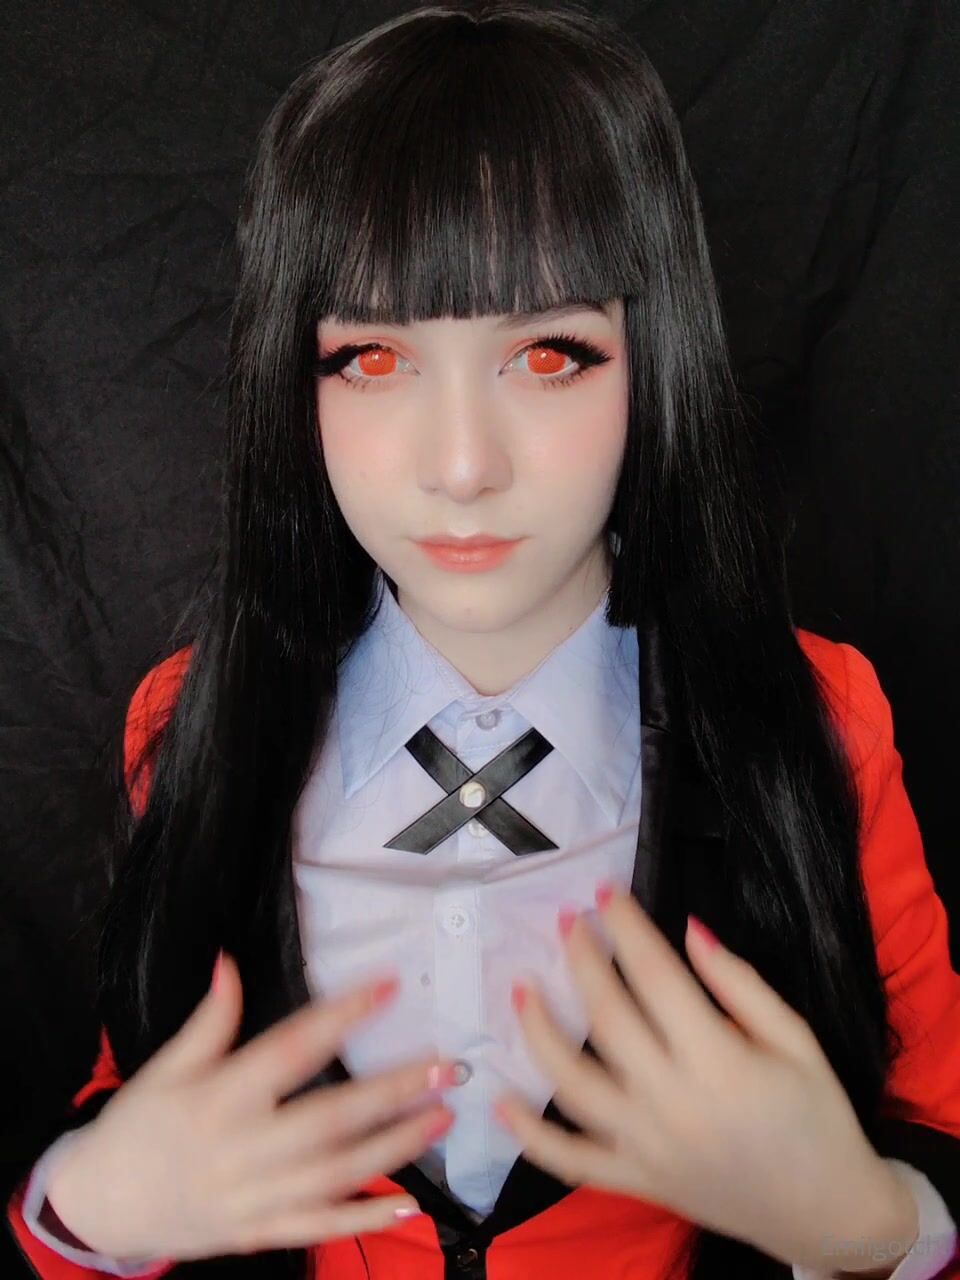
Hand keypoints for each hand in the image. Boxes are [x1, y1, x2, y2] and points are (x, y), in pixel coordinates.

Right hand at [46, 955, 456, 1261]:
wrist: (102, 1204)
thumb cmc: (139, 1124)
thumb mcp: (166, 1066)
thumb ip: (209, 1019)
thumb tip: (229, 962)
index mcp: (220, 1097)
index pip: (291, 1049)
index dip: (341, 1016)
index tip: (388, 987)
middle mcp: (243, 1148)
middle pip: (329, 1119)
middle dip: (392, 1093)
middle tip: (445, 1067)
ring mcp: (255, 1197)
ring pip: (336, 1174)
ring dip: (395, 1148)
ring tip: (443, 1116)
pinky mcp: (261, 1231)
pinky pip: (320, 1227)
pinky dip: (365, 1220)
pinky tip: (410, 1206)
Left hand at [492, 883, 909, 1271]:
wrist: (828, 1210)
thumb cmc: (817, 1116)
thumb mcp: (796, 1039)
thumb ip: (740, 984)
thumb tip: (690, 929)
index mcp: (719, 1061)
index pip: (655, 976)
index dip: (627, 927)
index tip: (605, 892)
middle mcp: (672, 1102)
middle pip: (607, 1017)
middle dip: (582, 959)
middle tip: (565, 919)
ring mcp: (646, 1146)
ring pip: (572, 1084)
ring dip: (538, 1031)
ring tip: (520, 986)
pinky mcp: (634, 1180)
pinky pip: (569, 1160)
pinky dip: (529, 1134)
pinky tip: (500, 1099)